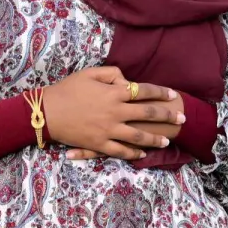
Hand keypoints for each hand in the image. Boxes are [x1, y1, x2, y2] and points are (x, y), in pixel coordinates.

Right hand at [44, 67, 181, 161]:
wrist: (45, 112)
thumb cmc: (66, 90)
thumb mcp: (88, 74)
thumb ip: (111, 74)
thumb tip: (126, 81)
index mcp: (114, 93)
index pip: (144, 91)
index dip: (160, 92)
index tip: (173, 95)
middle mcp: (115, 112)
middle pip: (148, 114)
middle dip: (167, 116)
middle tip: (182, 119)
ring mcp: (108, 130)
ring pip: (139, 136)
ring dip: (155, 139)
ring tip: (167, 140)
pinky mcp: (99, 144)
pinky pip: (121, 151)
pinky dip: (134, 153)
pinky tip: (143, 154)